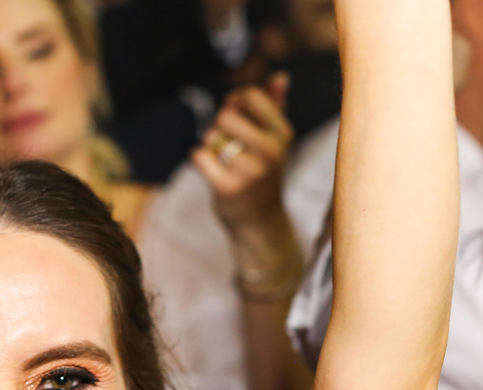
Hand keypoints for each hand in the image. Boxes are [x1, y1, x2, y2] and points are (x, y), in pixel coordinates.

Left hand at [192, 74, 294, 233]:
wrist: (260, 221)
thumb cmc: (263, 175)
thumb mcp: (275, 141)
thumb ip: (275, 107)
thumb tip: (279, 76)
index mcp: (282, 134)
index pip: (250, 96)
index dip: (235, 101)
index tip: (236, 116)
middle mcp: (271, 151)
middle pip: (226, 114)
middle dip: (219, 125)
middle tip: (225, 141)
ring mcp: (251, 171)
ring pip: (212, 136)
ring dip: (210, 145)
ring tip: (222, 159)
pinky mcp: (229, 189)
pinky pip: (200, 157)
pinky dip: (200, 160)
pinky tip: (212, 170)